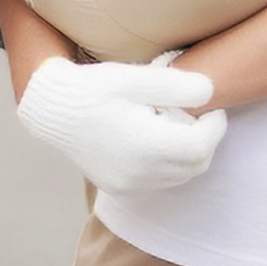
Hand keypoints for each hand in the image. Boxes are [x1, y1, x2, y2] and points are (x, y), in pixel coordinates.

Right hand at [16, 56, 227, 192]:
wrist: (50, 111)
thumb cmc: (91, 89)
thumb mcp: (133, 78)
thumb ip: (175, 85)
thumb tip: (209, 92)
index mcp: (148, 147)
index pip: (202, 146)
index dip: (215, 125)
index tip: (211, 105)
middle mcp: (141, 174)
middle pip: (196, 165)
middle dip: (204, 139)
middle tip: (193, 112)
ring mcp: (129, 184)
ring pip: (179, 176)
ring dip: (186, 153)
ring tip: (168, 122)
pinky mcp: (119, 187)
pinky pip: (158, 181)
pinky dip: (166, 163)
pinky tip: (150, 138)